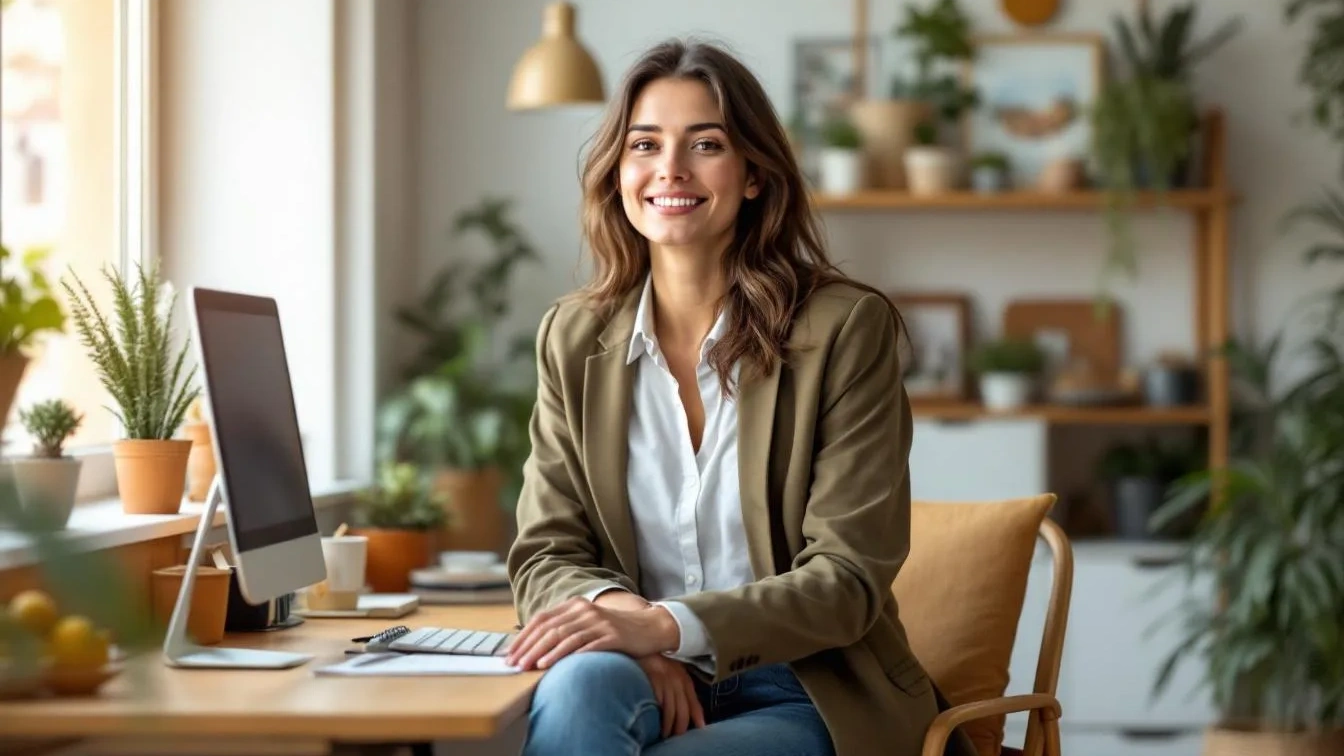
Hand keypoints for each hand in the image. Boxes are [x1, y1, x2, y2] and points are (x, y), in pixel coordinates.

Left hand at [505, 597, 679, 670]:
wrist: (651, 627)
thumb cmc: (615, 630)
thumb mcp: (588, 623)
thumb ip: (566, 629)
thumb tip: (535, 647)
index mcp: (575, 605)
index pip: (542, 620)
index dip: (523, 637)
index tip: (509, 654)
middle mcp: (585, 610)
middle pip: (550, 628)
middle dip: (529, 647)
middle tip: (515, 664)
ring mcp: (599, 622)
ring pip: (565, 636)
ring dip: (545, 652)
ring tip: (530, 666)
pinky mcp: (612, 635)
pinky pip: (586, 645)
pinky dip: (568, 655)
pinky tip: (556, 664)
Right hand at [637, 655, 705, 737]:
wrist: (641, 644)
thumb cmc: (656, 659)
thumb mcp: (671, 669)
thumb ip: (679, 685)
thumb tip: (684, 704)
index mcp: (683, 677)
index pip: (693, 701)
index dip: (697, 715)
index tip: (701, 727)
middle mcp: (677, 680)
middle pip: (683, 710)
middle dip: (681, 726)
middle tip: (676, 736)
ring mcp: (666, 680)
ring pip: (671, 710)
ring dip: (668, 726)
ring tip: (665, 734)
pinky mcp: (654, 681)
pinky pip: (659, 703)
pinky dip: (658, 716)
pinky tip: (655, 722)